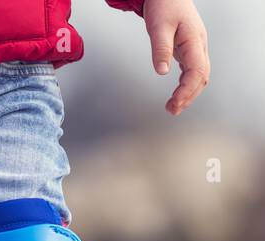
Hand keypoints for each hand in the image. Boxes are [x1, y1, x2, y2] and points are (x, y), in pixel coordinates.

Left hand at [144, 0, 208, 114]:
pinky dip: (186, 84)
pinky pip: (193, 70)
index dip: (187, 90)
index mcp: (194, 40)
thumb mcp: (158, 27)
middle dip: (188, 96)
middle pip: (201, 77)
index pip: (197, 71)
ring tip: (174, 107)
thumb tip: (161, 72)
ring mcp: (195, 47)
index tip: (175, 103)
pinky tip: (177, 93)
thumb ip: (160, 49)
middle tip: (172, 110)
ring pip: (199, 75)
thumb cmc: (164, 6)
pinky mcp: (189, 49)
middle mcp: (198, 45)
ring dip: (188, 93)